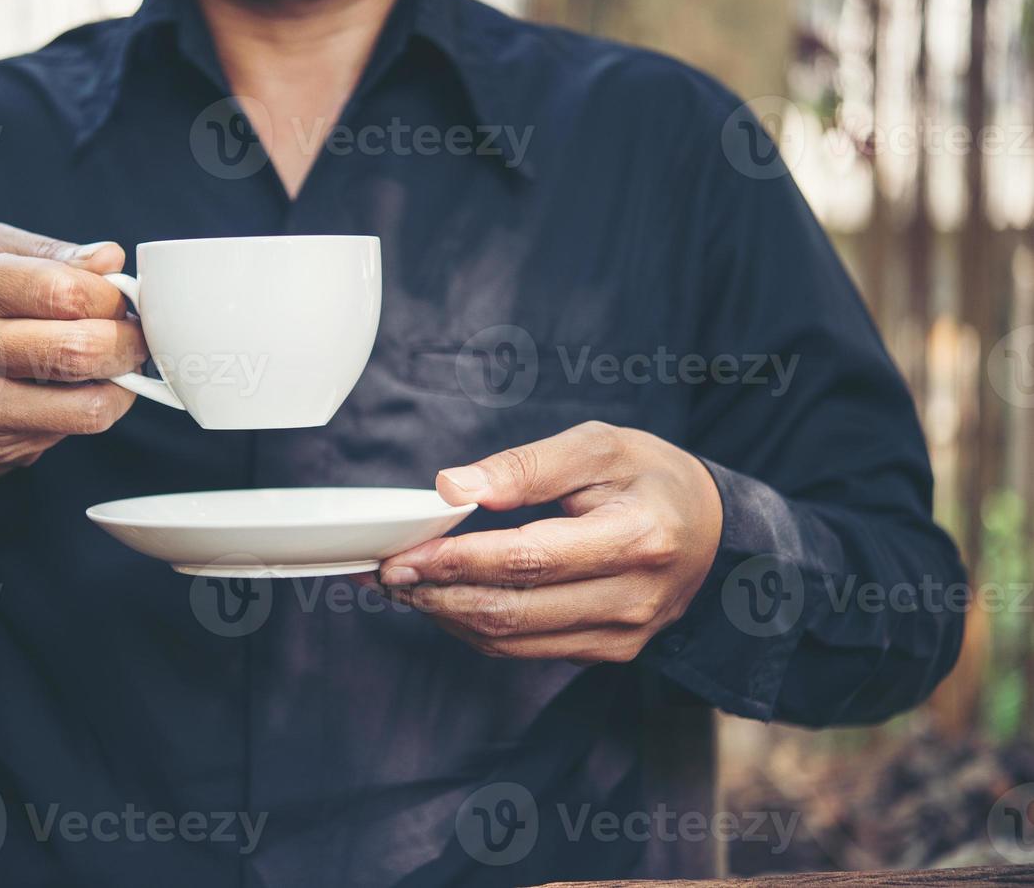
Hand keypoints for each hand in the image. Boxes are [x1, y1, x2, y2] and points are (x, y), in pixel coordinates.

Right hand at [0, 223, 145, 481]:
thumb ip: (48, 254)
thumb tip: (110, 259)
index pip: (64, 291)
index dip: (111, 298)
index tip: (120, 301)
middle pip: (79, 349)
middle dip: (128, 345)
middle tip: (134, 340)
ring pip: (86, 407)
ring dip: (120, 388)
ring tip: (114, 369)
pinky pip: (68, 434)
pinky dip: (85, 412)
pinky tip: (70, 394)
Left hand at [371, 421, 722, 662]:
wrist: (714, 532)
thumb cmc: (652, 478)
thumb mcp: (599, 447)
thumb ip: (525, 465)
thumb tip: (452, 486)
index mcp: (637, 538)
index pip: (529, 559)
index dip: (458, 561)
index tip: (405, 553)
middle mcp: (632, 599)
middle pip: (513, 610)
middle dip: (437, 594)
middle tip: (386, 572)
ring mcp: (622, 635)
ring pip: (511, 640)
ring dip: (446, 615)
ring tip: (404, 585)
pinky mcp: (608, 653)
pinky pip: (525, 649)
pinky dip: (475, 626)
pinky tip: (445, 598)